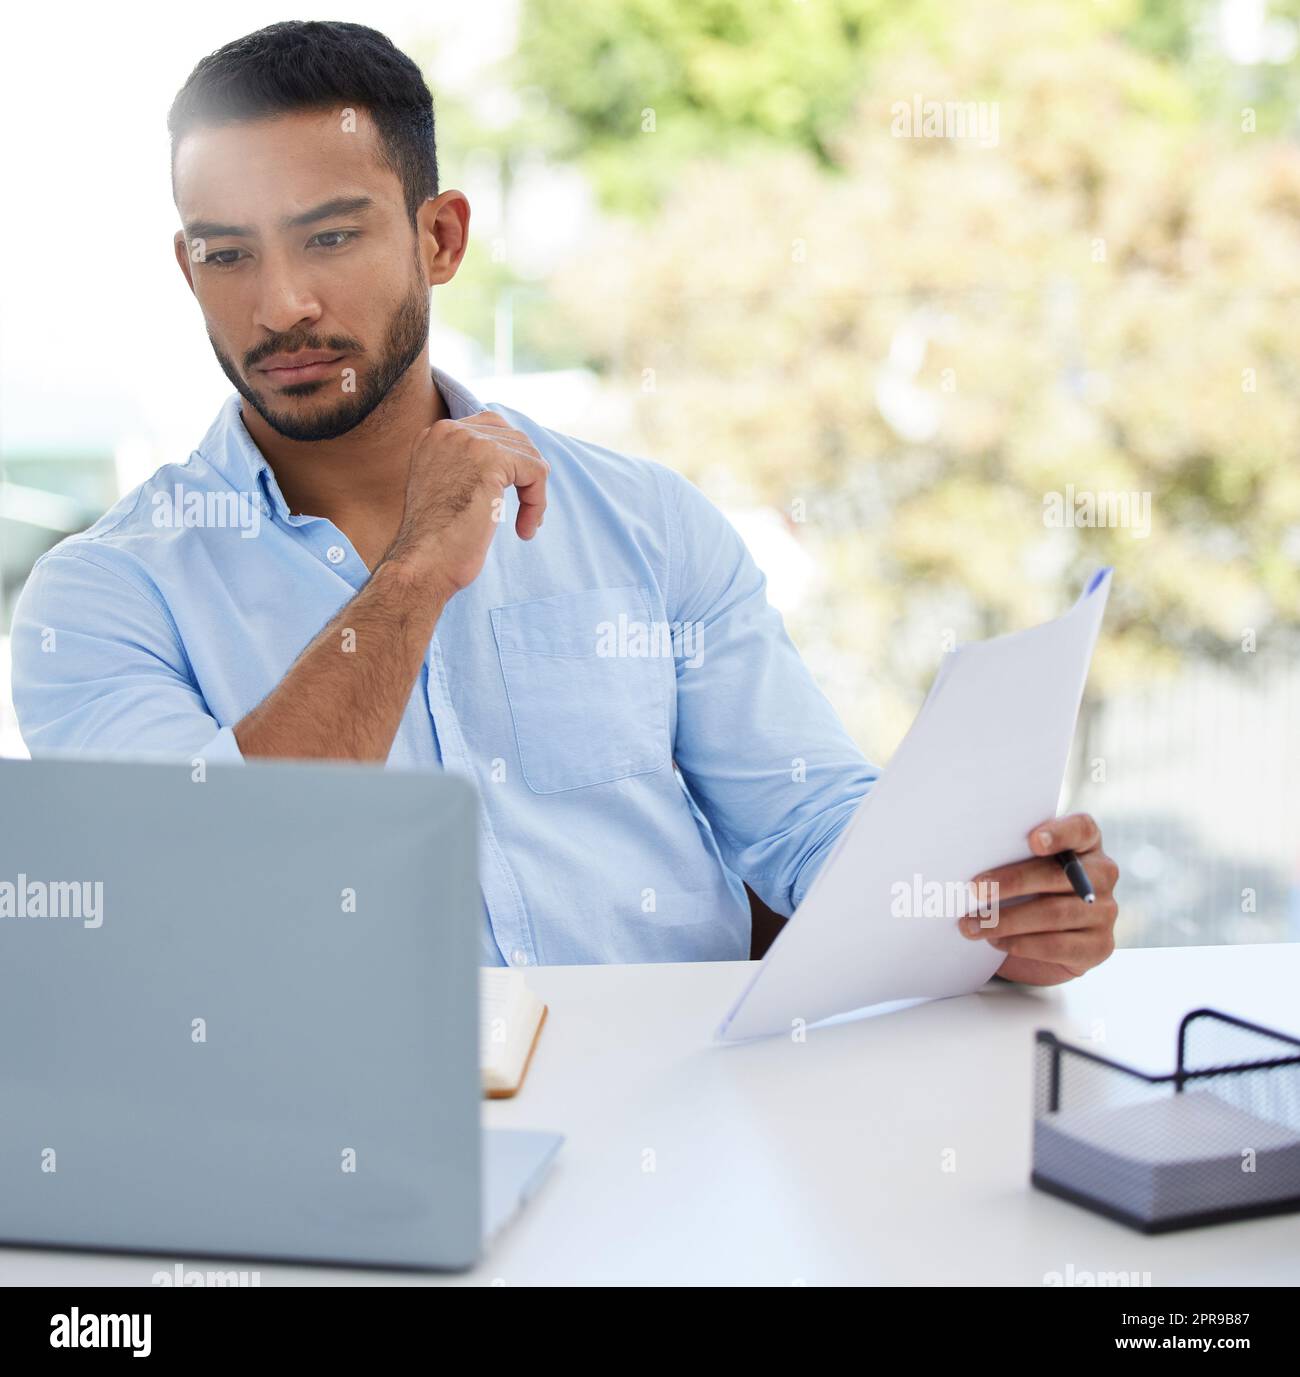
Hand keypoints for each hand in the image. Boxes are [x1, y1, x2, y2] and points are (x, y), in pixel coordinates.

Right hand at [383, 410, 548, 596]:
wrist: (424, 561)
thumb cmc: (437, 542)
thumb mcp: (449, 491)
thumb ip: (471, 468)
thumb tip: (519, 463)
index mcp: (435, 436)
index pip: (489, 428)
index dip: (511, 462)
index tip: (513, 495)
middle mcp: (449, 431)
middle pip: (513, 437)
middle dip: (528, 475)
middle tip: (528, 511)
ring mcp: (468, 441)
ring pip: (528, 455)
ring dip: (535, 494)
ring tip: (526, 525)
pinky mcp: (490, 458)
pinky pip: (536, 471)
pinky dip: (537, 502)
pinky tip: (525, 530)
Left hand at [959, 813, 1118, 985]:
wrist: (1040, 939)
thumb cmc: (1025, 889)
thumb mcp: (1020, 865)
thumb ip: (1010, 855)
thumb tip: (971, 860)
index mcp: (1085, 843)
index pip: (1081, 829)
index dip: (1059, 833)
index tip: (1033, 841)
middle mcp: (1102, 874)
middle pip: (1057, 875)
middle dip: (1012, 882)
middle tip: (976, 889)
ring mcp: (1105, 911)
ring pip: (1053, 914)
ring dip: (1006, 920)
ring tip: (972, 924)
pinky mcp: (1099, 946)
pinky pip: (1057, 945)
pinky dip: (1021, 944)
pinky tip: (996, 941)